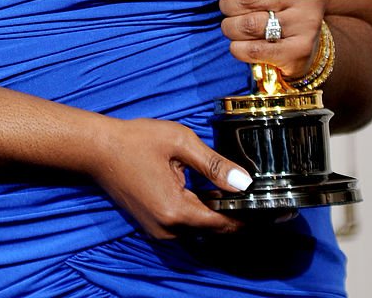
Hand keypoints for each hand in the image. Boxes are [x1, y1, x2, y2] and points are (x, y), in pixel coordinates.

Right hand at [89, 117, 250, 238]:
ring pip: (202, 229)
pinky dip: (203, 212)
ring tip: (240, 194)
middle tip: (263, 200)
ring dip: (220, 214)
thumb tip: (243, 182)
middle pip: (215, 230)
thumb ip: (213, 164)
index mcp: (175, 210)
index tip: (274, 212)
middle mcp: (167, 229)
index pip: (223, 224)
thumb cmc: (135, 141)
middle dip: (239, 216)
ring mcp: (159, 230)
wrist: (98, 149)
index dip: (250, 218)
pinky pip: (187, 224)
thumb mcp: (179, 142)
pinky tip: (212, 193)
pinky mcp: (154, 225)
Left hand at [220, 0, 326, 79]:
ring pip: (249, 25)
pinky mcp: (298, 54)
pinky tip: (240, 44)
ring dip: (231, 27)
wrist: (314, 37)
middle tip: (228, 8)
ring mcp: (305, 28)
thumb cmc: (288, 1)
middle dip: (228, 5)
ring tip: (233, 27)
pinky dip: (238, 47)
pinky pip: (254, 50)